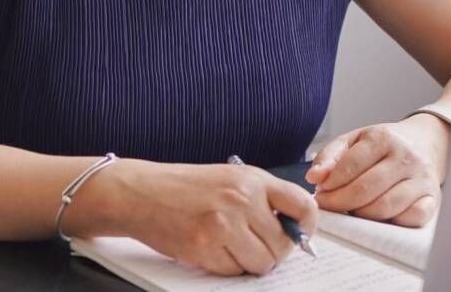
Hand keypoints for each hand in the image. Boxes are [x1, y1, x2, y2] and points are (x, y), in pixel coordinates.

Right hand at [78, 159, 317, 276]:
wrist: (143, 192)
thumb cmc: (188, 187)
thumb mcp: (232, 178)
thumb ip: (265, 198)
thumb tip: (296, 227)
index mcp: (253, 179)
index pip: (302, 206)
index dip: (307, 227)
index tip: (301, 235)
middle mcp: (242, 199)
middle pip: (283, 244)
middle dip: (274, 251)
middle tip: (257, 245)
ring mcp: (223, 225)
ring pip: (262, 263)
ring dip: (251, 262)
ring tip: (233, 247)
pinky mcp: (204, 247)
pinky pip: (234, 271)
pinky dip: (227, 267)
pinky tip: (213, 250)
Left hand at [304, 113, 448, 226]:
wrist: (425, 143)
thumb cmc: (384, 145)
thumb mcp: (354, 140)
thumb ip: (330, 157)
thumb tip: (314, 177)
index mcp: (384, 138)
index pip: (351, 165)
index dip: (331, 184)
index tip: (320, 193)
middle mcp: (406, 157)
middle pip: (366, 189)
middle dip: (340, 202)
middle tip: (329, 206)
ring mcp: (422, 179)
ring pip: (386, 206)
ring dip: (362, 214)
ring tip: (351, 210)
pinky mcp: (434, 198)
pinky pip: (412, 218)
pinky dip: (392, 222)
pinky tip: (380, 217)